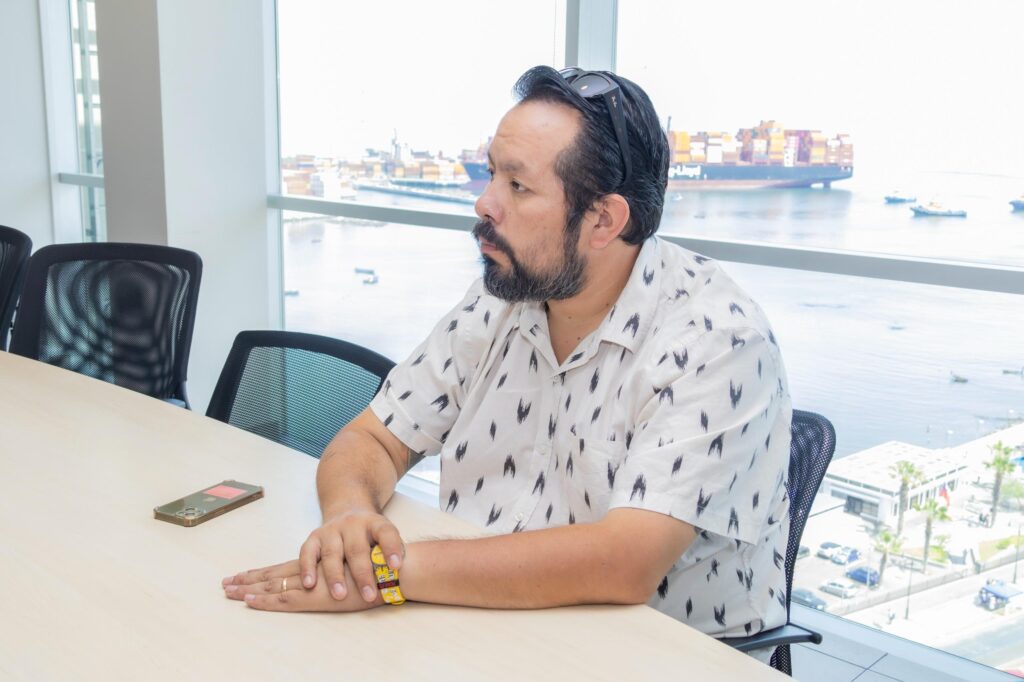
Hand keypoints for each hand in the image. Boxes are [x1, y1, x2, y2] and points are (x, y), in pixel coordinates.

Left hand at [221, 559, 381, 611]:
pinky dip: (267, 601)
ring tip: (229, 592)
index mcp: (319, 562)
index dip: (262, 572)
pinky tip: (251, 601)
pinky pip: (287, 599)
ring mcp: (314, 582)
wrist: (395, 569)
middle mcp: (313, 568)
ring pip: (275, 584)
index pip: (283, 567)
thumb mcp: (355, 567)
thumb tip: (330, 580)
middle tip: (225, 585)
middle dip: (249, 579)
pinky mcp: (318, 596)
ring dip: (251, 589)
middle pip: (274, 573)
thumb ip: (340, 572)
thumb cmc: (380, 568)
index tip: (242, 576)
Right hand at [299, 510, 404, 602]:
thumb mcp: (383, 537)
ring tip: (340, 595)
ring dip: (335, 576)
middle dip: (363, 574)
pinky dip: (308, 568)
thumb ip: (388, 553)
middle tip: (369, 595)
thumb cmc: (370, 536)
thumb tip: (395, 577)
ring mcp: (332, 530)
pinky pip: (308, 552)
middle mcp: (353, 524)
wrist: (348, 510)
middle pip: (357, 549)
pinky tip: (310, 585)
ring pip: (332, 553)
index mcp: (375, 523)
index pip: (386, 533)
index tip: (396, 566)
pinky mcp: (314, 537)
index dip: (392, 548)